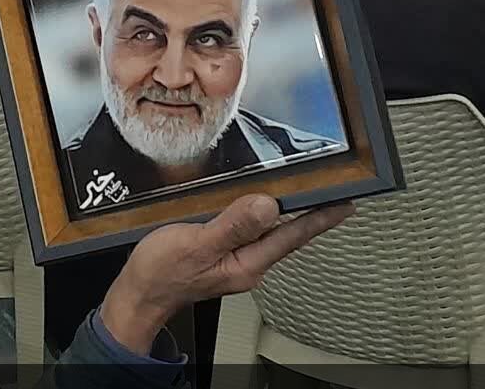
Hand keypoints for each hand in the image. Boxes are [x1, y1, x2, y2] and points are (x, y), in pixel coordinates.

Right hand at [100, 195, 353, 354]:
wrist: (139, 293)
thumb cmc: (162, 271)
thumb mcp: (196, 244)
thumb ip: (233, 226)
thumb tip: (268, 206)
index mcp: (247, 263)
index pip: (292, 235)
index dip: (319, 217)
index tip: (345, 203)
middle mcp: (248, 264)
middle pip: (287, 234)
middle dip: (310, 212)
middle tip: (335, 191)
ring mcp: (237, 260)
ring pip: (269, 232)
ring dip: (288, 212)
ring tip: (308, 193)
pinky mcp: (224, 253)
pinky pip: (250, 231)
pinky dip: (261, 215)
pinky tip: (262, 204)